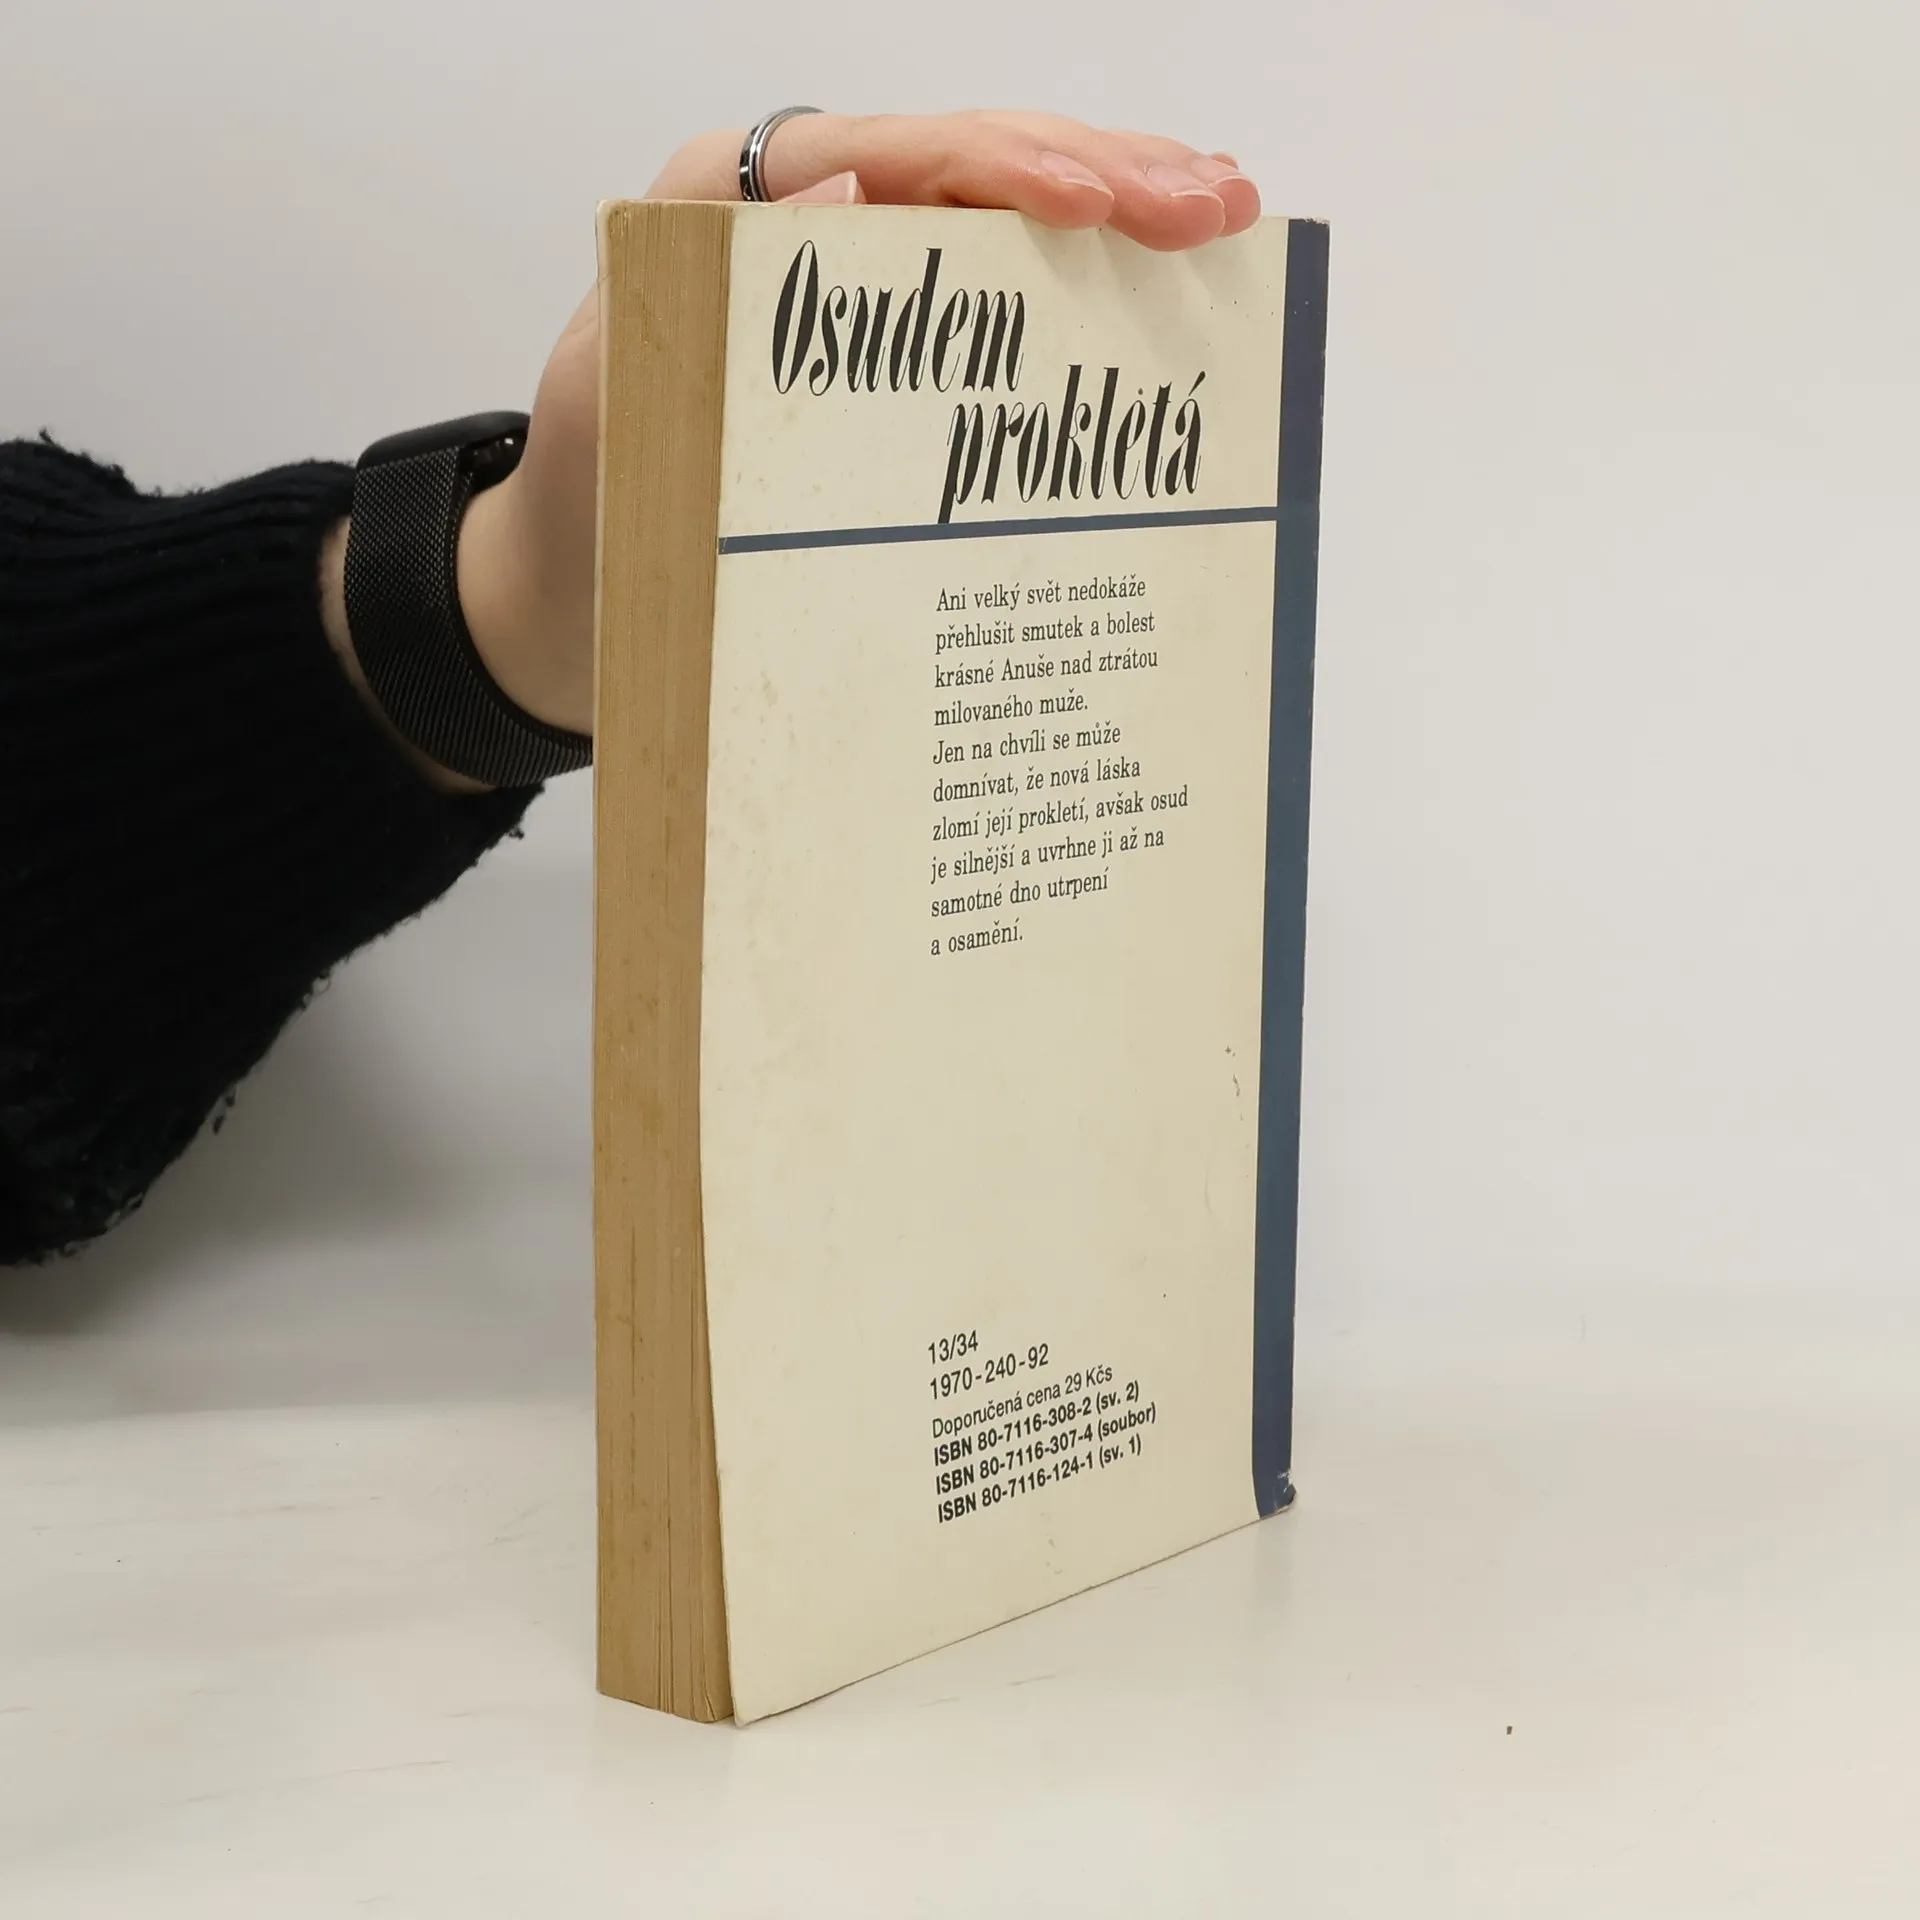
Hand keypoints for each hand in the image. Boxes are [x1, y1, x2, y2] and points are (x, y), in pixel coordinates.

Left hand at [326, 113, 1260, 787]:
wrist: (575, 593)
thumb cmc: (590, 507)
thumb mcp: (619, 402)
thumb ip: (702, 302)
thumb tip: (854, 187)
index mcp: (729, 211)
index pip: (896, 155)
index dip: (1008, 167)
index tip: (1101, 205)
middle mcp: (801, 226)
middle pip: (971, 167)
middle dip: (1101, 175)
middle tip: (1214, 203)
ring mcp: (855, 287)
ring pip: (999, 223)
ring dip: (1115, 216)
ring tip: (1220, 216)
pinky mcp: (886, 357)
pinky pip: (989, 299)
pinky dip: (1078, 289)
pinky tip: (1159, 282)